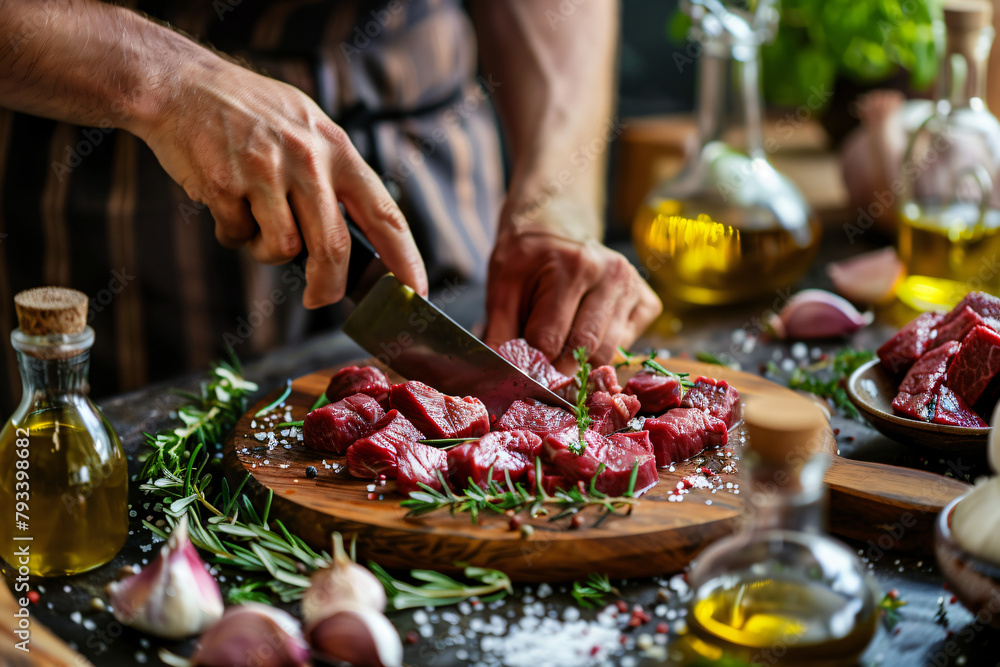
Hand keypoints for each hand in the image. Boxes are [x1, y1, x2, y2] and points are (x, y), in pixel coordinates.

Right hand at [131, 55, 426, 307]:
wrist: (181, 83)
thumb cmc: (249, 112)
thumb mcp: (308, 127)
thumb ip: (332, 176)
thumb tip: (357, 238)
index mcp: (336, 148)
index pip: (384, 213)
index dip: (404, 258)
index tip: (415, 291)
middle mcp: (307, 159)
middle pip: (332, 248)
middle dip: (328, 286)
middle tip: (321, 298)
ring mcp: (266, 171)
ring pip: (283, 249)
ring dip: (268, 251)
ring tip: (255, 220)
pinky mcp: (225, 184)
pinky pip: (238, 236)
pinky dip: (232, 233)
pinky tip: (226, 201)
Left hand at [484, 225, 661, 371]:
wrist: (555, 227)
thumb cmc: (526, 259)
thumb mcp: (502, 287)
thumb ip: (499, 332)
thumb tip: (499, 378)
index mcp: (572, 266)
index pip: (549, 339)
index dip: (530, 362)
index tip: (519, 370)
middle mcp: (611, 274)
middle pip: (583, 349)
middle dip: (557, 369)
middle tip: (539, 372)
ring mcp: (633, 287)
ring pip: (607, 353)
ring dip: (580, 362)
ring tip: (560, 349)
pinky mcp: (647, 302)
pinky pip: (625, 347)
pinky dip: (603, 351)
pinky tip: (585, 332)